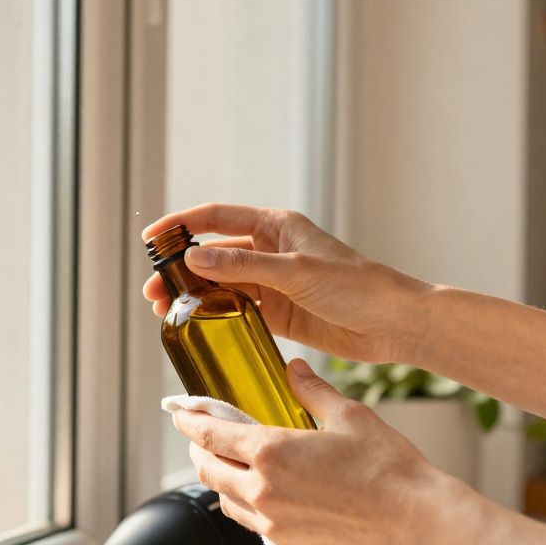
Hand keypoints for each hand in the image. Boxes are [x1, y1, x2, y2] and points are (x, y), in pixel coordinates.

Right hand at [142, 204, 430, 363]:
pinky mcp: (278, 313)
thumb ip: (243, 266)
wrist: (394, 324)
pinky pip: (236, 312)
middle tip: (153, 291)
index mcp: (275, 227)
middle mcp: (269, 251)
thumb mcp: (295, 272)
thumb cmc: (356, 286)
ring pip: (221, 285)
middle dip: (180, 270)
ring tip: (165, 312)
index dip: (181, 225)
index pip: (216, 218)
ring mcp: (272, 283)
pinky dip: (214, 317)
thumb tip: (194, 258)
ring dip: (193, 296)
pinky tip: (196, 326)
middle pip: (212, 255)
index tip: (151, 239)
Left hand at [171, 358, 459, 544]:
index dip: (190, 422)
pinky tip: (264, 500)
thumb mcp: (349, 415)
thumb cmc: (390, 471)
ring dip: (222, 481)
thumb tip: (294, 369)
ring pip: (226, 501)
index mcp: (271, 452)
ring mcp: (273, 525)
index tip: (181, 414)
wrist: (418, 522)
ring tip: (233, 468)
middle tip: (205, 440)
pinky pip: (253, 527)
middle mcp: (263, 491)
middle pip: (208, 469)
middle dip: (200, 451)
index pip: (211, 435)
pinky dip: (248, 510)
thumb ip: (311, 390)